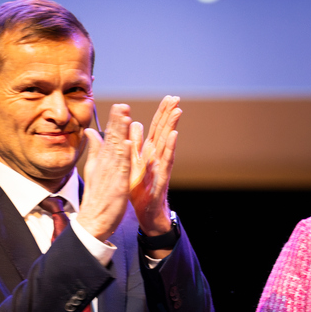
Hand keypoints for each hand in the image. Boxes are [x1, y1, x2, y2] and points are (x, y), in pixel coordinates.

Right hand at [77, 104, 139, 241]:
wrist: (93, 221)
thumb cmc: (97, 196)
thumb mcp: (94, 169)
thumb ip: (95, 150)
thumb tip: (91, 131)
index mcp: (103, 160)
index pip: (109, 137)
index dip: (115, 121)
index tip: (120, 105)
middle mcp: (106, 164)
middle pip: (112, 139)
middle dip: (117, 121)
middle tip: (122, 104)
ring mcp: (111, 174)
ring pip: (117, 150)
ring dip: (121, 133)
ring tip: (126, 116)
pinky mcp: (117, 185)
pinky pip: (122, 168)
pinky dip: (124, 155)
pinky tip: (128, 143)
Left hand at [130, 95, 180, 240]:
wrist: (147, 213)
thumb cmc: (141, 189)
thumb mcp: (133, 163)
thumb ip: (134, 144)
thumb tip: (133, 124)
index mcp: (149, 152)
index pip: (156, 129)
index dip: (161, 113)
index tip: (168, 98)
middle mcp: (158, 157)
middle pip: (164, 132)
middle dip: (169, 115)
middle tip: (176, 98)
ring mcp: (161, 167)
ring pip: (167, 143)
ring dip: (172, 126)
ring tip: (177, 111)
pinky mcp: (161, 178)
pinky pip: (166, 161)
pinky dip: (170, 148)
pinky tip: (174, 136)